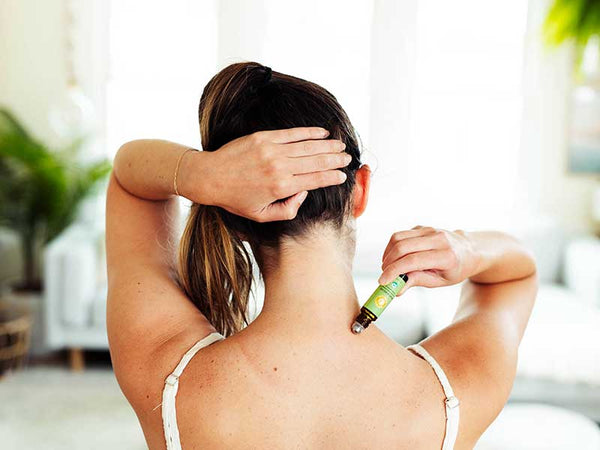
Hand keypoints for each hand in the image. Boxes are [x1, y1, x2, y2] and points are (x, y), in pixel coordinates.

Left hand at [188, 127, 350, 221]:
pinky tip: (322, 132)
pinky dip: (310, 132)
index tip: (343, 176)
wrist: (210, 177)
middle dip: (335, 159)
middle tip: (347, 158)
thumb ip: (288, 210)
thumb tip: (304, 193)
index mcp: (281, 188)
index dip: (333, 178)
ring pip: (308, 146)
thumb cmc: (236, 199)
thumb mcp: (262, 215)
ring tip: (340, 145)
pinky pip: (293, 133)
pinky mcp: (264, 137)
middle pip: (316, 161)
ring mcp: (272, 150)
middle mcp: (279, 167)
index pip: (316, 180)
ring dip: (327, 145)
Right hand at [379, 226, 479, 293]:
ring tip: (388, 267)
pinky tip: (395, 258)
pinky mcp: (421, 227)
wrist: (469, 250)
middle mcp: (437, 239)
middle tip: (384, 275)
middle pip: (402, 246)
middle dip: (388, 263)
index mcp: (445, 256)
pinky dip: (392, 248)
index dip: (394, 271)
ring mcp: (429, 230)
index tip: (382, 281)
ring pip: (397, 237)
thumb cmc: (455, 269)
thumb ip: (417, 281)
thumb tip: (396, 289)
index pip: (413, 261)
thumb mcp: (440, 281)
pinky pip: (400, 235)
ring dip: (387, 254)